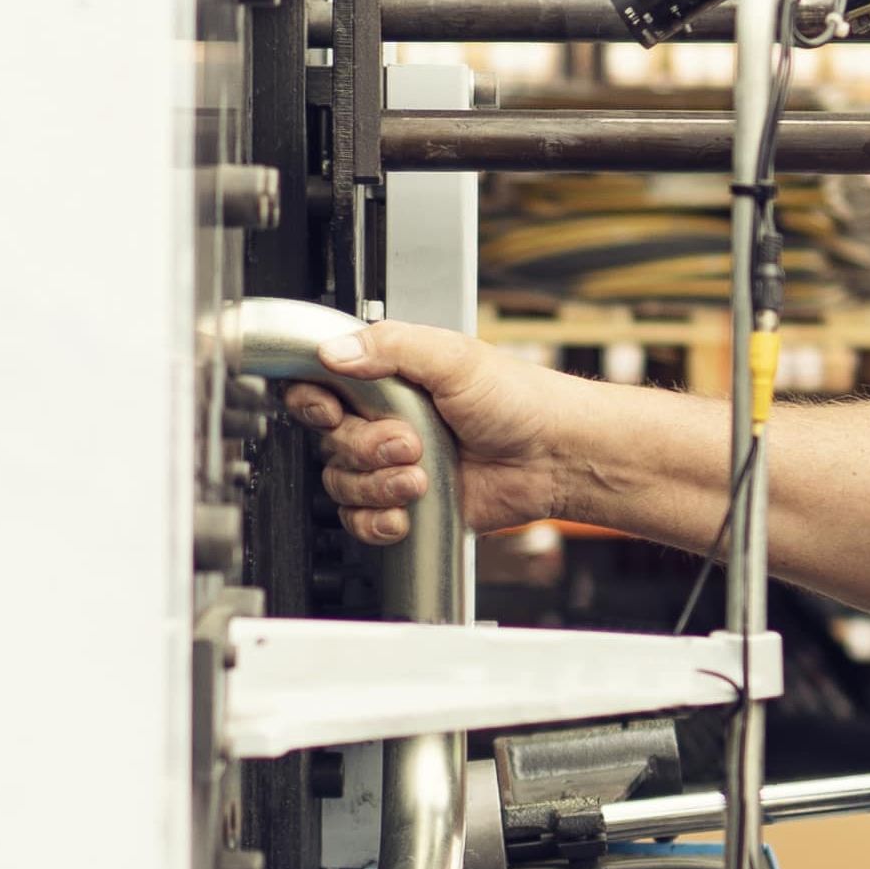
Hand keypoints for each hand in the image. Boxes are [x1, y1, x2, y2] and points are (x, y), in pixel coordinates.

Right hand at [275, 317, 574, 545]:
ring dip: (379, 485)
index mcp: (387, 377)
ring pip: (343, 485)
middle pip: (329, 442)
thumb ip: (390, 347)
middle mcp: (383, 420)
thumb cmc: (519, 401)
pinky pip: (361, 521)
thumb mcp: (454, 356)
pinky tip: (409, 509)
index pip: (319, 385)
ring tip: (423, 475)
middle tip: (410, 442)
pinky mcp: (405, 504)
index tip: (332, 410)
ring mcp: (392, 464)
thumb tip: (334, 353)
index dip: (313, 401)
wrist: (556, 457)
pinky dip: (380, 520)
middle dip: (366, 448)